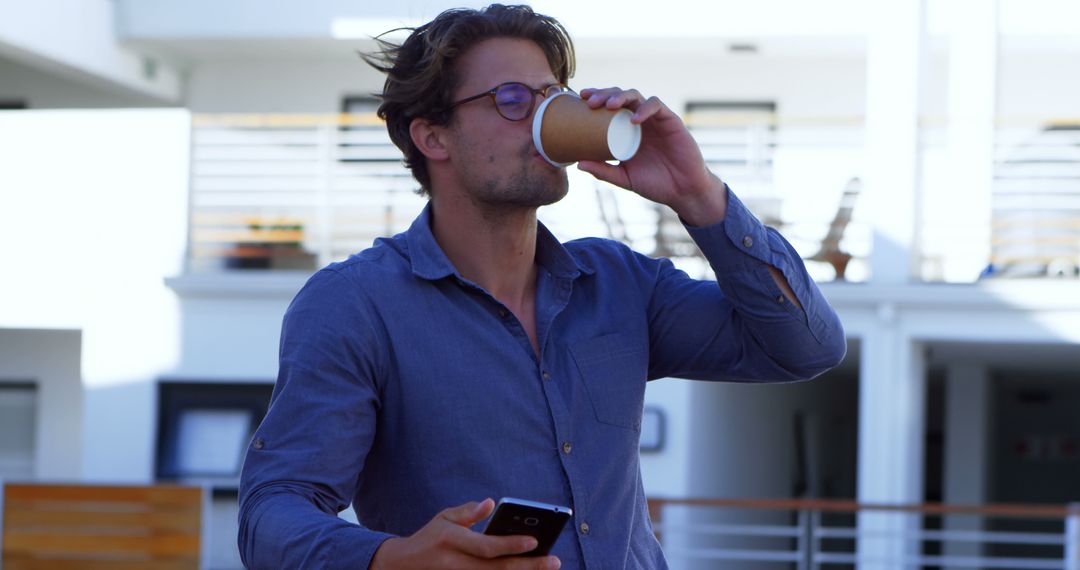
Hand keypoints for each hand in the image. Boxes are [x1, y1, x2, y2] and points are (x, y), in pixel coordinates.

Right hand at [369, 498, 560, 569]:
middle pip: (497, 568)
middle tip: (554, 561)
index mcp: (451, 540)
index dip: (511, 545)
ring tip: (548, 567)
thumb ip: (468, 512)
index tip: (534, 541)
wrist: (405, 566)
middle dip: (529, 566)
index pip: (486, 546)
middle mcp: (457, 563)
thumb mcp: (444, 518)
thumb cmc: (430, 537)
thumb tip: (491, 503)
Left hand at [576, 87, 727, 226]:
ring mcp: (655, 120)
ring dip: (621, 96)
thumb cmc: (654, 184)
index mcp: (626, 130)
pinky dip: (645, 109)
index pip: (609, 107)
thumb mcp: (624, 178)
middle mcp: (640, 121)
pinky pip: (657, 107)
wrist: (683, 191)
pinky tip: (634, 119)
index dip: (596, 98)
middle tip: (590, 101)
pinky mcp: (671, 121)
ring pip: (637, 96)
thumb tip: (578, 164)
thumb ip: (604, 171)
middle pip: (620, 96)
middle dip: (604, 94)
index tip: (580, 99)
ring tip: (609, 105)